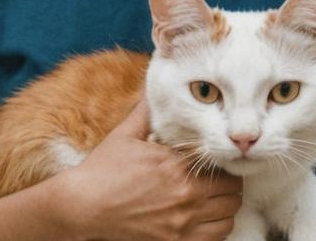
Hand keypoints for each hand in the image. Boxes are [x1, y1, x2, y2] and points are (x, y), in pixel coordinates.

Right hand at [54, 99, 242, 240]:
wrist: (82, 208)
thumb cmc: (101, 171)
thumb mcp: (124, 135)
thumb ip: (146, 112)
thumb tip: (153, 89)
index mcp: (176, 166)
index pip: (222, 164)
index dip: (223, 162)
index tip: (217, 162)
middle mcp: (185, 196)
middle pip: (233, 191)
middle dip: (228, 183)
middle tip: (217, 180)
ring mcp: (182, 224)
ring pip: (228, 217)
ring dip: (224, 207)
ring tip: (212, 200)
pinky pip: (216, 238)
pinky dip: (215, 228)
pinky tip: (203, 219)